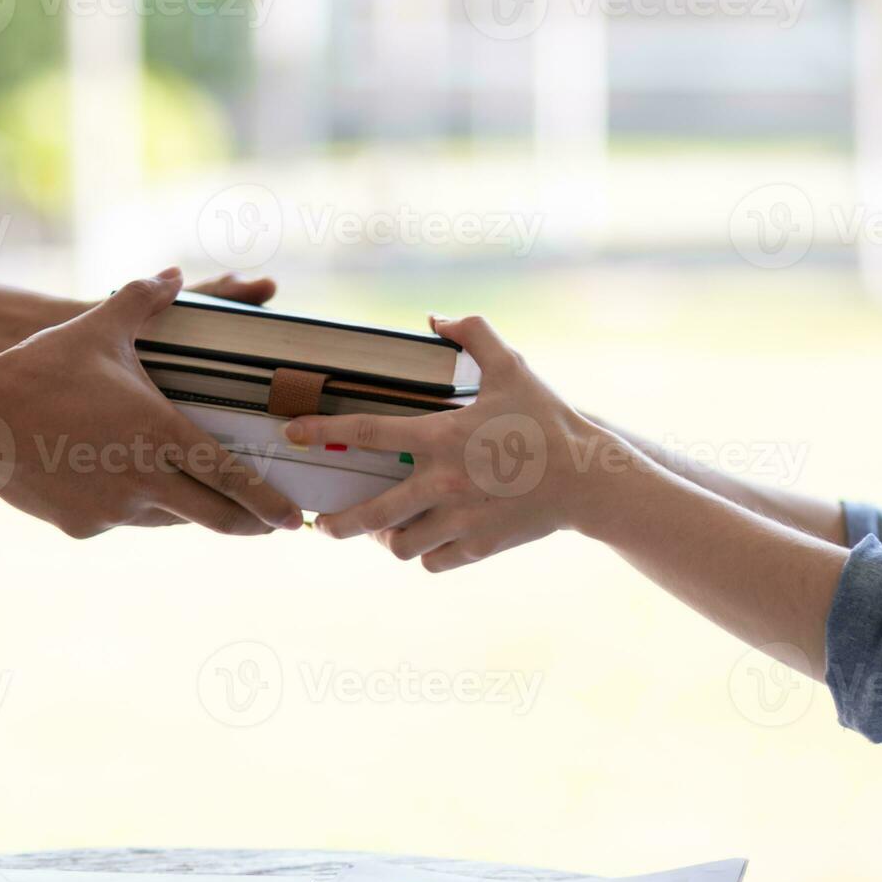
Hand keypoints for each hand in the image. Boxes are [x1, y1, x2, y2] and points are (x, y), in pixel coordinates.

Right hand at [0, 268, 303, 538]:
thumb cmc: (40, 370)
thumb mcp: (97, 329)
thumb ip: (142, 300)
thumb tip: (171, 274)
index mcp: (161, 434)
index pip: (233, 479)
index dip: (268, 504)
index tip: (295, 520)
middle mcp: (145, 480)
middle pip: (214, 517)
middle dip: (248, 525)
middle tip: (266, 526)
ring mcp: (114, 511)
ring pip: (169, 519)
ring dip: (185, 509)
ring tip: (194, 495)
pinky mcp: (84, 527)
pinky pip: (122, 521)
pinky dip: (129, 507)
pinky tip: (112, 482)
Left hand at [285, 314, 607, 571]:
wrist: (590, 479)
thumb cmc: (547, 420)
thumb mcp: (513, 368)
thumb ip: (474, 335)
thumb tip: (436, 319)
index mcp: (442, 437)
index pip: (367, 433)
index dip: (323, 432)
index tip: (292, 434)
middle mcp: (444, 483)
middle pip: (370, 514)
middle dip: (337, 523)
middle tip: (322, 523)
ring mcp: (461, 520)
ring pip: (400, 545)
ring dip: (386, 538)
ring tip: (385, 528)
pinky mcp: (479, 547)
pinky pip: (433, 562)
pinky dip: (425, 554)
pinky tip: (426, 541)